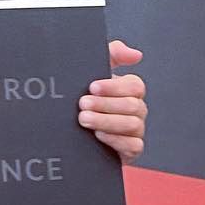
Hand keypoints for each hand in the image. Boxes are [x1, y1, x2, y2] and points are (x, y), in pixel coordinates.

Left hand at [77, 41, 146, 162]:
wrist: (68, 132)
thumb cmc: (82, 98)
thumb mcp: (92, 72)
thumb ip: (112, 54)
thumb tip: (135, 54)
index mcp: (129, 91)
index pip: (135, 85)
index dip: (114, 87)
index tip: (92, 87)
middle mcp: (136, 110)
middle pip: (132, 105)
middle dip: (105, 104)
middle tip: (82, 104)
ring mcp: (135, 130)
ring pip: (132, 125)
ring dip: (105, 121)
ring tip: (83, 119)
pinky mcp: (131, 150)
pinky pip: (133, 145)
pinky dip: (115, 140)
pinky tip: (98, 135)